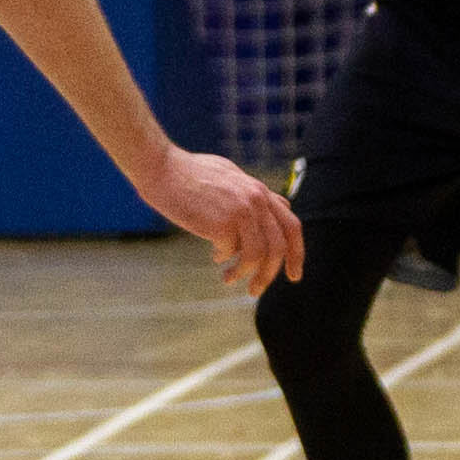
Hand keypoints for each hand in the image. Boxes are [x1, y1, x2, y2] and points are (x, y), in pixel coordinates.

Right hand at [141, 145, 302, 294]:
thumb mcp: (231, 176)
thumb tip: (279, 205)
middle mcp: (257, 200)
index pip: (291, 226)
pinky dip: (222, 258)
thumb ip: (254, 194)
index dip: (297, 254)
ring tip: (228, 279)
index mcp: (260, 191)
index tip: (294, 275)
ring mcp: (241, 211)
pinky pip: (229, 252)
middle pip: (278, 248)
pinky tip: (214, 255)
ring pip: (257, 256)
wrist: (163, 169)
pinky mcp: (222, 223)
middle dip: (269, 274)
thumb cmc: (191, 173)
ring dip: (243, 273)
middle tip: (255, 290)